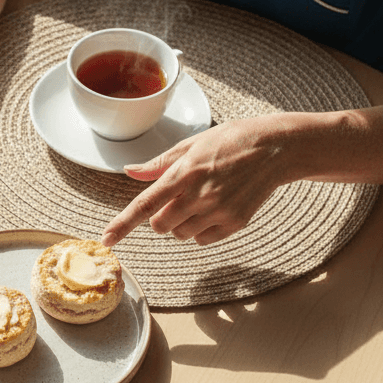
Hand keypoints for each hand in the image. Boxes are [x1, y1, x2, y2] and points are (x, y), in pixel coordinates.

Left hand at [102, 117, 291, 246]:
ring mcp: (218, 211)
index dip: (123, 224)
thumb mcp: (191, 144)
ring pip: (181, 235)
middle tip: (178, 198)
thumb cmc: (230, 141)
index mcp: (183, 173)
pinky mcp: (235, 223)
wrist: (275, 148)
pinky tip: (215, 208)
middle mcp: (199, 195)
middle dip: (161, 217)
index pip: (145, 204)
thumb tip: (129, 171)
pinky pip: (202, 240)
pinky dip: (201, 231)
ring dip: (181, 224)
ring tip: (201, 199)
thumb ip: (158, 163)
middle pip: (160, 226)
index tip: (107, 239)